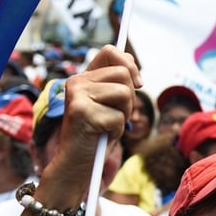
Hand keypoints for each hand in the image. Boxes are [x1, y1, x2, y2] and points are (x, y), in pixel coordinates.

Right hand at [48, 46, 141, 176]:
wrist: (76, 164)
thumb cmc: (96, 135)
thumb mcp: (108, 104)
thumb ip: (116, 83)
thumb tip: (132, 63)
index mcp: (83, 78)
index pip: (110, 52)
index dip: (130, 64)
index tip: (138, 83)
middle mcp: (77, 82)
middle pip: (124, 74)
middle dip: (130, 98)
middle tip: (116, 116)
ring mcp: (78, 96)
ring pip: (124, 94)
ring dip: (124, 115)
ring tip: (107, 126)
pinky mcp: (82, 113)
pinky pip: (119, 117)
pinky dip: (116, 131)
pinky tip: (101, 136)